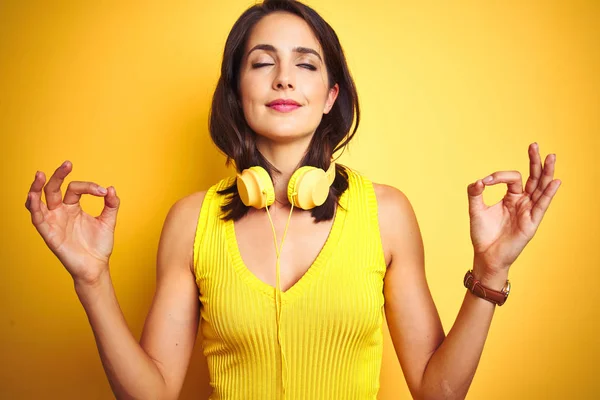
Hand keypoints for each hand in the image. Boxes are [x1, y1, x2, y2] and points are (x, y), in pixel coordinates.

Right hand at [24, 161, 119, 284]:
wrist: (97, 267)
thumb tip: (111, 188)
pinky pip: (38, 219)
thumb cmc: (99, 245)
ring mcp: (53, 222)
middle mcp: (60, 212)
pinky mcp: (49, 234)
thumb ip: (111, 205)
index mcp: (73, 207)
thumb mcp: (108, 221)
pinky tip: (33, 197)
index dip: (89, 187)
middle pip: (53, 189)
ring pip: (39, 200)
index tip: (103, 192)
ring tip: (39, 174)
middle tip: (68, 163)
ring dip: (36, 187)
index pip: (75, 189)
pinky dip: (34, 207)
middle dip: (58, 175)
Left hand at [466, 143, 560, 277]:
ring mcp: (529, 212)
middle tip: (534, 145)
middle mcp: (523, 203)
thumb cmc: (483, 234)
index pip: (512, 179)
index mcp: (511, 198)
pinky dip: (548, 194)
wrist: (485, 256)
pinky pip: (542, 206)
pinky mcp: (531, 223)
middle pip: (533, 178)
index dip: (499, 176)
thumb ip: (475, 193)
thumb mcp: (475, 210)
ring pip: (540, 189)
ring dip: (546, 173)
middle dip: (534, 162)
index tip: (485, 182)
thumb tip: (478, 181)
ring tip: (551, 157)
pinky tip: (555, 181)